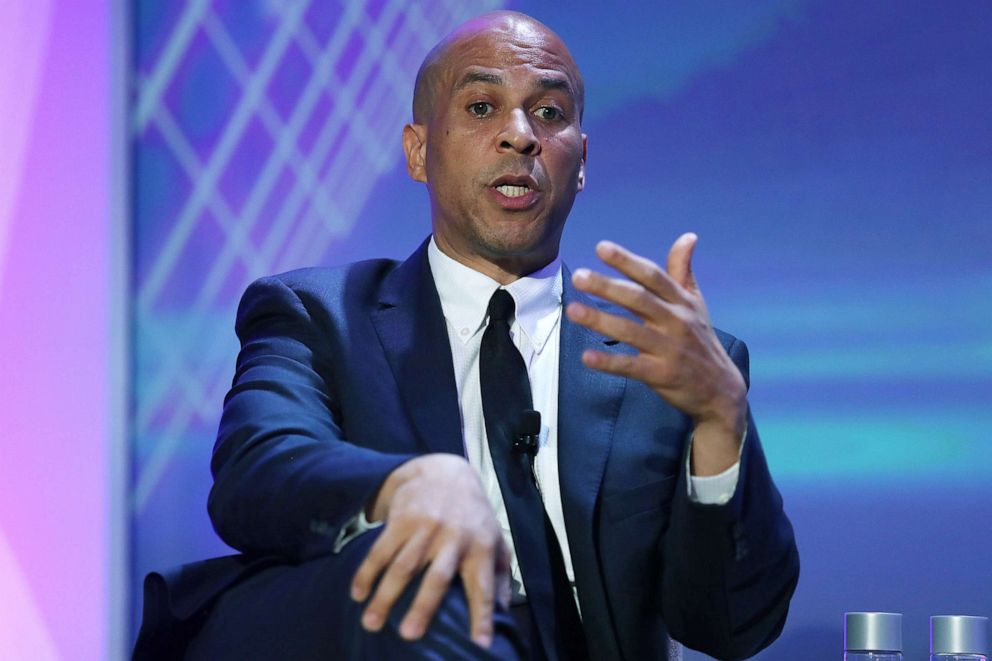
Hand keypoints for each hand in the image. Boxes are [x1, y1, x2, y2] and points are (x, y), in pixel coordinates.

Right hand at [350, 454, 510, 647]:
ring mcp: (426, 528)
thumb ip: (500, 574)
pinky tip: (357, 593)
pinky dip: (366, 573)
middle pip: (437, 578)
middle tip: (409, 636)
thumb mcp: (496, 538)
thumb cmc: (474, 516)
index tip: (481, 644)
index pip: (483, 586)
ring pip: (402, 567)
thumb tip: (505, 610)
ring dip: (384, 596)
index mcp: (481, 547)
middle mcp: (454, 538)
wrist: (445, 472)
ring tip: (370, 623)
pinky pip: (381, 550)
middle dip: (422, 607)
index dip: (483, 615)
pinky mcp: (402, 519)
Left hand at [565, 234, 746, 473]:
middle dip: (607, 286)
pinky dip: (609, 362)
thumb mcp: (695, 305)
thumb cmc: (700, 341)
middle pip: (638, 299)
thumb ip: (683, 272)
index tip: (601, 248)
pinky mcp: (662, 375)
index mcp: (681, 302)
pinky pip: (631, 366)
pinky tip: (587, 356)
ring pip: (630, 331)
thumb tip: (688, 236)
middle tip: (578, 276)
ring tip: (572, 310)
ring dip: (600, 320)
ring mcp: (669, 349)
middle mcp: (676, 322)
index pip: (652, 276)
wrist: (721, 389)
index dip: (627, 261)